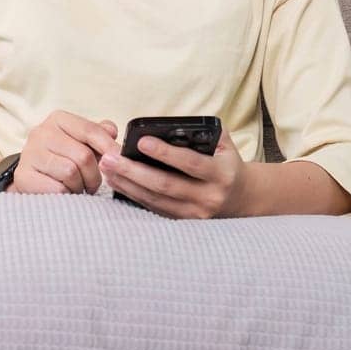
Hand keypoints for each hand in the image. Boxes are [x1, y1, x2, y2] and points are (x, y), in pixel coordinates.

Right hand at [12, 110, 118, 194]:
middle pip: (83, 155)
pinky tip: (65, 192)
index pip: (90, 130)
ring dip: (80, 185)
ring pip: (70, 172)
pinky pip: (57, 188)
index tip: (120, 160)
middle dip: (94, 175)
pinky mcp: (23, 176)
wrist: (32, 176)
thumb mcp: (80, 141)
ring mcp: (29, 154)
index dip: (109, 147)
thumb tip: (112, 132)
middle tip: (93, 183)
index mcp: (58, 119)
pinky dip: (66, 194)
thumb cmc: (62, 157)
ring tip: (77, 187)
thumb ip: (98, 133)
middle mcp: (41, 132)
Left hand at [97, 123, 247, 218]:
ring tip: (107, 168)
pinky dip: (133, 196)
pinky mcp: (183, 223)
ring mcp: (195, 214)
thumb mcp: (224, 145)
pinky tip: (117, 183)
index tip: (142, 141)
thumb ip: (204, 133)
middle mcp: (208, 197)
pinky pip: (154, 209)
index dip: (165, 153)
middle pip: (165, 185)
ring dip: (127, 184)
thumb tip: (172, 126)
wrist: (243, 198)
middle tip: (110, 157)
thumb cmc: (226, 163)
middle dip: (134, 171)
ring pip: (155, 200)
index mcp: (221, 174)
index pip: (190, 163)